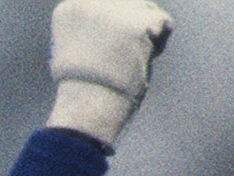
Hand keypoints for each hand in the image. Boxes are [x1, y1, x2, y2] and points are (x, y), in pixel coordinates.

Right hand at [45, 0, 172, 147]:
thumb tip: (119, 24)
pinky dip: (158, 45)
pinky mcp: (139, 22)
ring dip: (144, 35)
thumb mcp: (74, 49)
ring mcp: (115, 11)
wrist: (87, 108)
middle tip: (118, 58)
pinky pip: (163, 23)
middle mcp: (90, 3)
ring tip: (126, 61)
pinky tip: (139, 62)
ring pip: (146, 10)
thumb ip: (91, 28)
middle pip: (127, 4)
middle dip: (128, 28)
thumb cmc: (82, 91)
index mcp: (69, 9)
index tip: (102, 52)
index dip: (110, 28)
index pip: (106, 4)